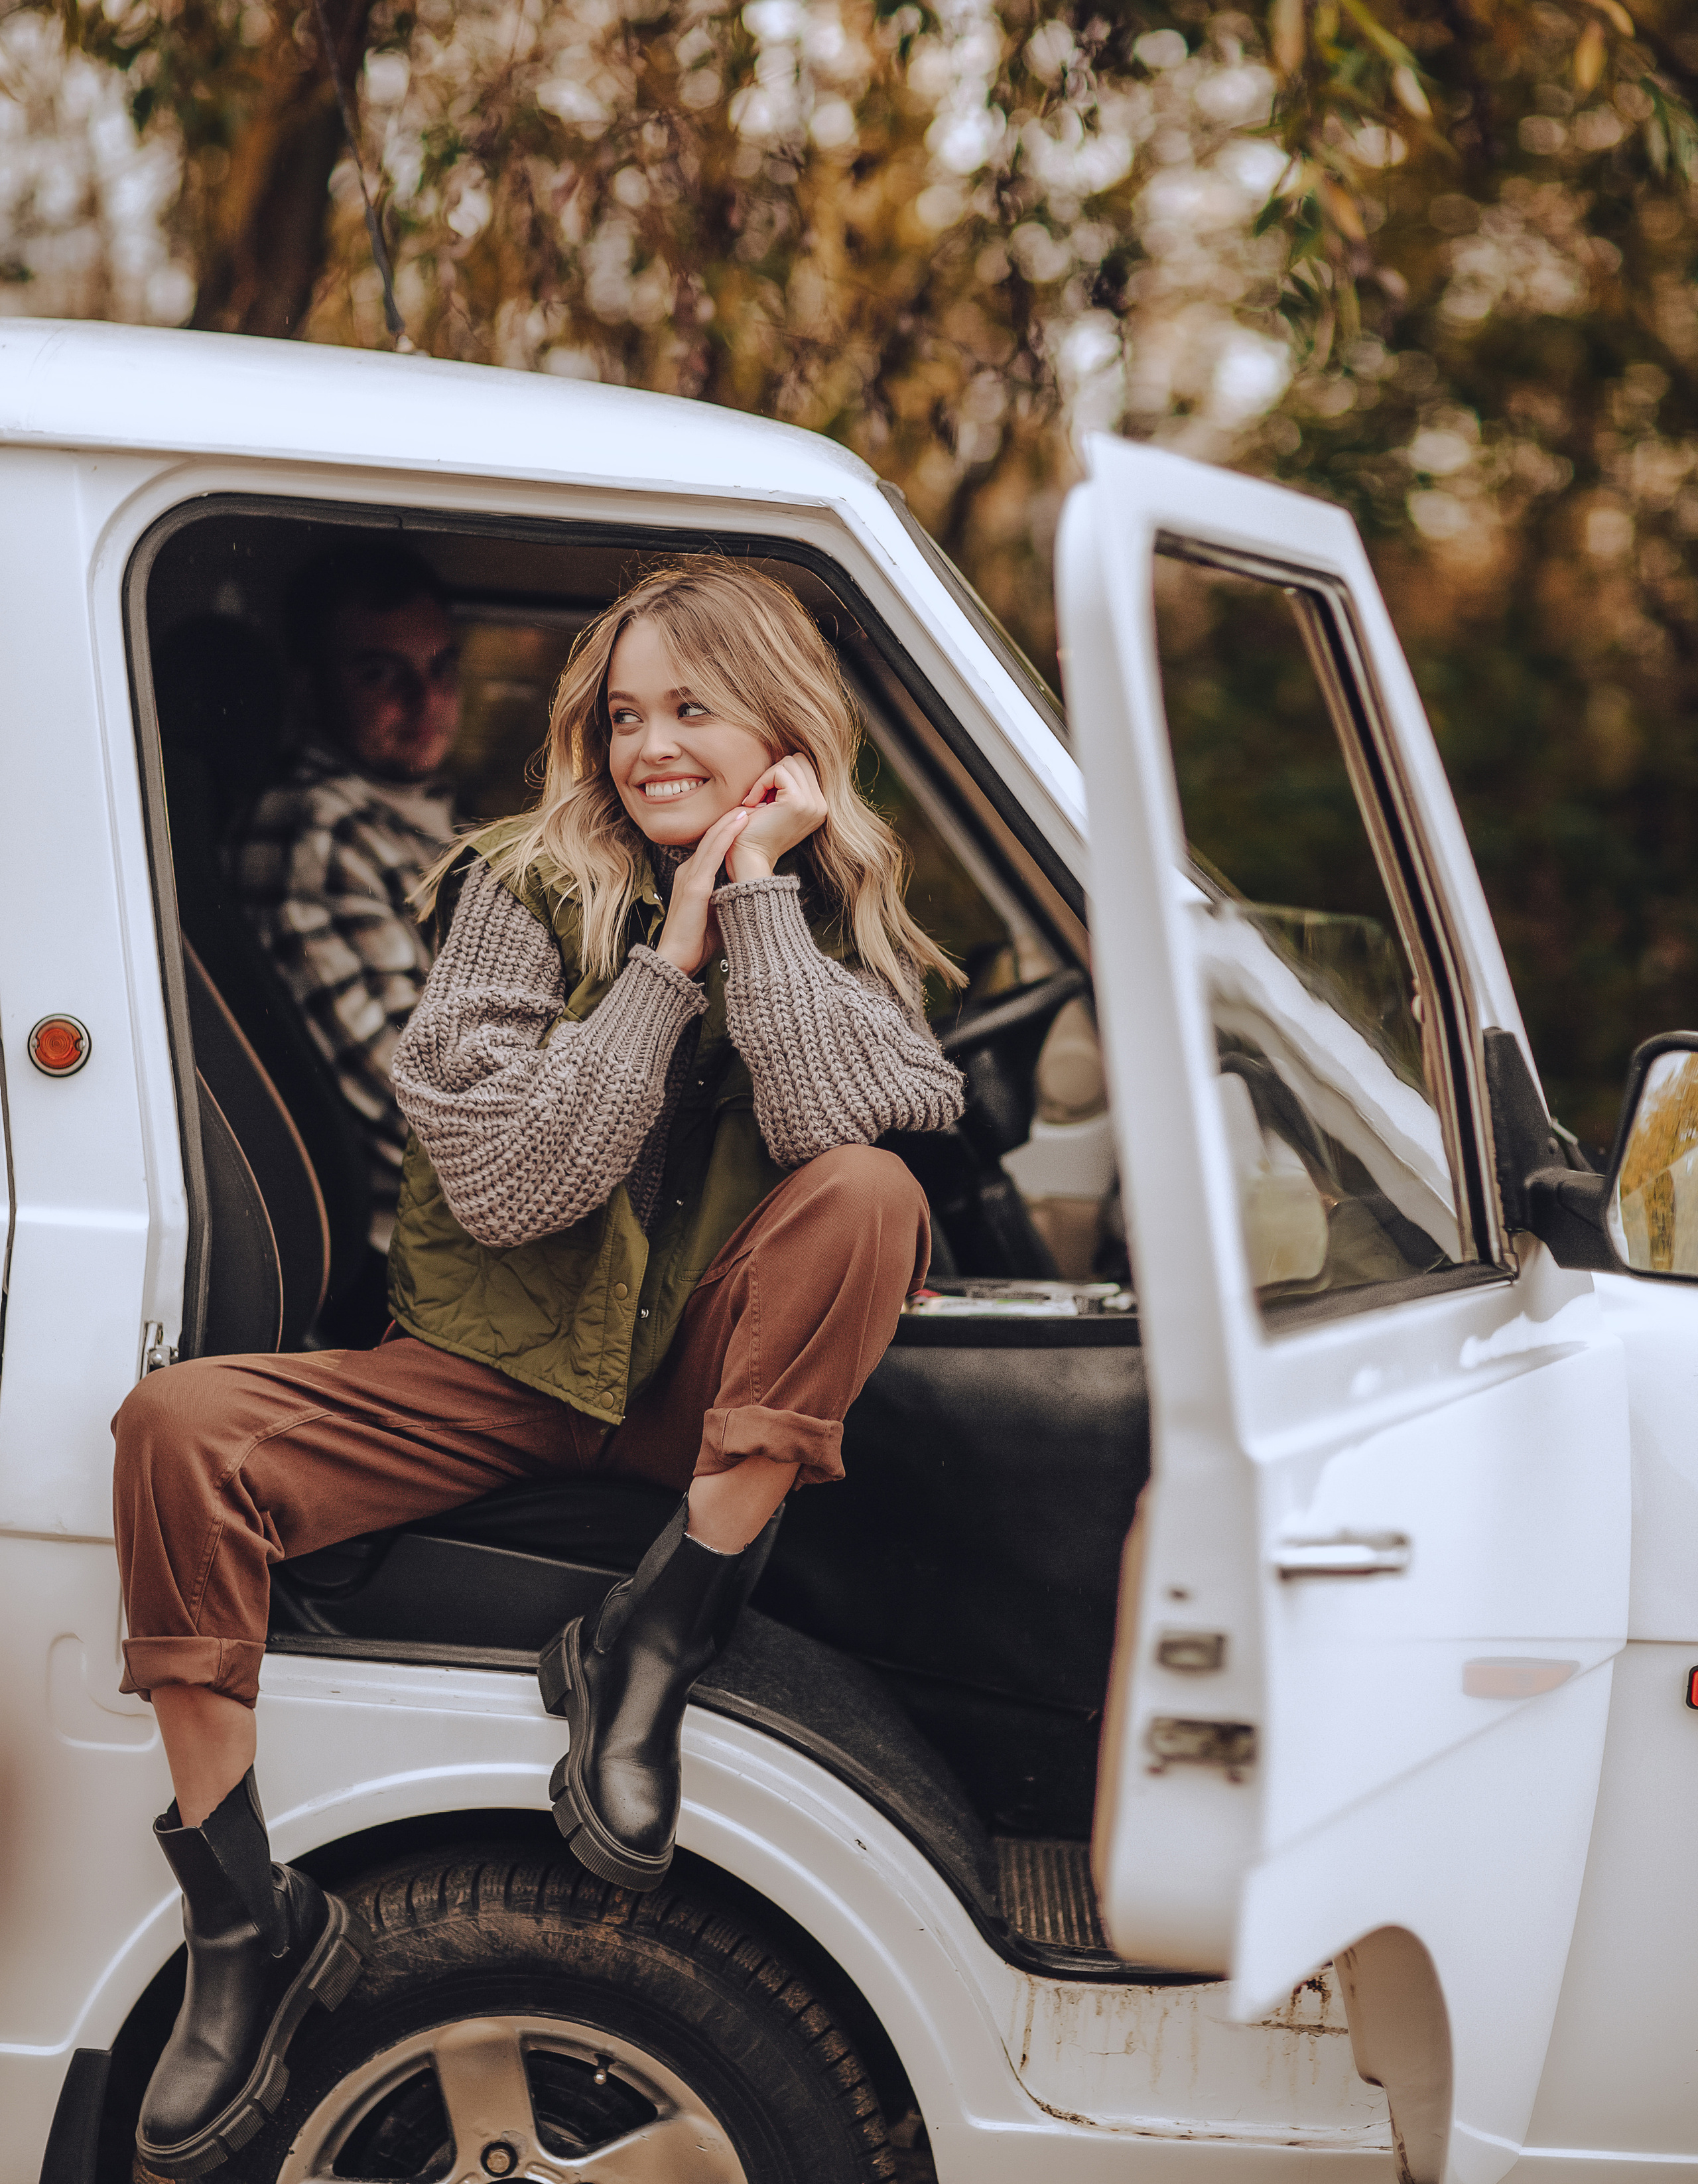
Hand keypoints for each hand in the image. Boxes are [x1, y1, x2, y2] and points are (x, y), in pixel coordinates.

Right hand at [653, 805, 748, 976]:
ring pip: (712, 839)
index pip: (714, 845)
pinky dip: (727, 835)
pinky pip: (712, 853)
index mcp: (694, 876)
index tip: (751, 817)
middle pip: (712, 836)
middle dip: (731, 818)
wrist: (676, 961)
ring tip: (750, 804)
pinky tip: (740, 821)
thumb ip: (730, 896)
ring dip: (731, 820)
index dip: (730, 829)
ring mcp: (690, 876)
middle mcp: (689, 870)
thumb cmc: (698, 942)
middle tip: (753, 801)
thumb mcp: (718, 912)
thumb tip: (754, 890)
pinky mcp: (695, 887)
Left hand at [725, 754, 827, 881]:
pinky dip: (761, 783)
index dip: (780, 775)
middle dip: (776, 772)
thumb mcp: (778, 806)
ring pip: (790, 763)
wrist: (749, 858)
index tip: (765, 798)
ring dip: (767, 778)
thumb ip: (789, 785)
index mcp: (819, 806)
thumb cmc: (755, 832)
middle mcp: (821, 805)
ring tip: (757, 801)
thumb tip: (787, 760)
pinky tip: (753, 803)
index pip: (804, 767)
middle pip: (800, 760)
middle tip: (761, 797)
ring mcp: (812, 804)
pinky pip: (778, 772)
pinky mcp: (797, 802)